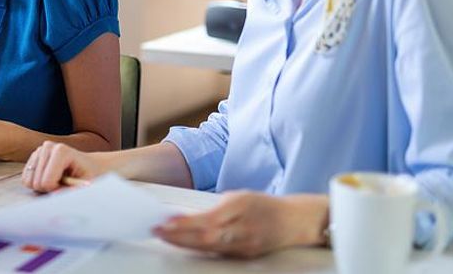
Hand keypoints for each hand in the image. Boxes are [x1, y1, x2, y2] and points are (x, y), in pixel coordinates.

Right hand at [22, 140, 108, 192]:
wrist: (89, 164)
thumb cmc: (89, 174)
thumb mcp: (87, 184)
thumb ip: (72, 191)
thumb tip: (55, 195)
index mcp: (61, 151)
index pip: (46, 182)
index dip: (57, 190)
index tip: (68, 185)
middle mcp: (47, 147)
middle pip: (36, 183)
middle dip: (49, 188)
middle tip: (63, 183)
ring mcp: (39, 150)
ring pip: (29, 181)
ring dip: (42, 186)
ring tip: (57, 179)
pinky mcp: (33, 156)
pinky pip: (25, 179)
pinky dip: (36, 183)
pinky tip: (49, 177)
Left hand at [152, 192, 327, 258]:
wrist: (293, 221)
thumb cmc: (263, 204)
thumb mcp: (238, 196)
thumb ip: (214, 207)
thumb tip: (186, 216)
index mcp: (241, 207)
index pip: (208, 218)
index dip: (186, 223)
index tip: (166, 221)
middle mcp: (244, 228)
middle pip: (207, 237)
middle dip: (179, 236)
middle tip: (158, 231)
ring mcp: (246, 245)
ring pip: (211, 247)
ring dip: (185, 243)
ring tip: (166, 237)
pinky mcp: (246, 255)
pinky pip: (218, 252)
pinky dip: (199, 248)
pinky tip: (185, 244)